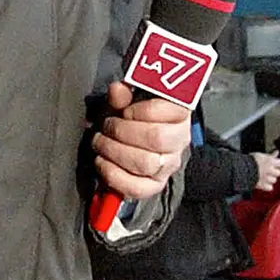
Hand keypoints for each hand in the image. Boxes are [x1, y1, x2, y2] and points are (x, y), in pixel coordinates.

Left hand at [92, 82, 191, 199]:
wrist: (130, 138)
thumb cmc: (131, 116)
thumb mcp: (126, 100)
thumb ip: (122, 95)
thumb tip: (117, 90)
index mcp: (178, 114)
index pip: (164, 112)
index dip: (138, 111)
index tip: (123, 111)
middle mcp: (178, 141)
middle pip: (156, 138)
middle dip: (122, 131)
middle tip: (106, 127)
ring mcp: (168, 165)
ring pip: (146, 163)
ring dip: (114, 151)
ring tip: (100, 143)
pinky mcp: (154, 185)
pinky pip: (137, 188)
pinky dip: (114, 176)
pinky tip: (103, 163)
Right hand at [251, 151, 279, 191]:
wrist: (240, 169)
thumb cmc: (250, 161)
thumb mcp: (261, 155)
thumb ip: (271, 155)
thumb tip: (277, 152)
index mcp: (270, 161)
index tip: (277, 164)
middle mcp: (270, 170)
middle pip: (278, 173)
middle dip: (274, 172)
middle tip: (267, 170)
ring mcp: (267, 178)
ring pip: (274, 180)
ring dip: (270, 179)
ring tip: (263, 176)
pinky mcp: (263, 185)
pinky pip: (270, 187)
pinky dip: (267, 186)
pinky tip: (263, 182)